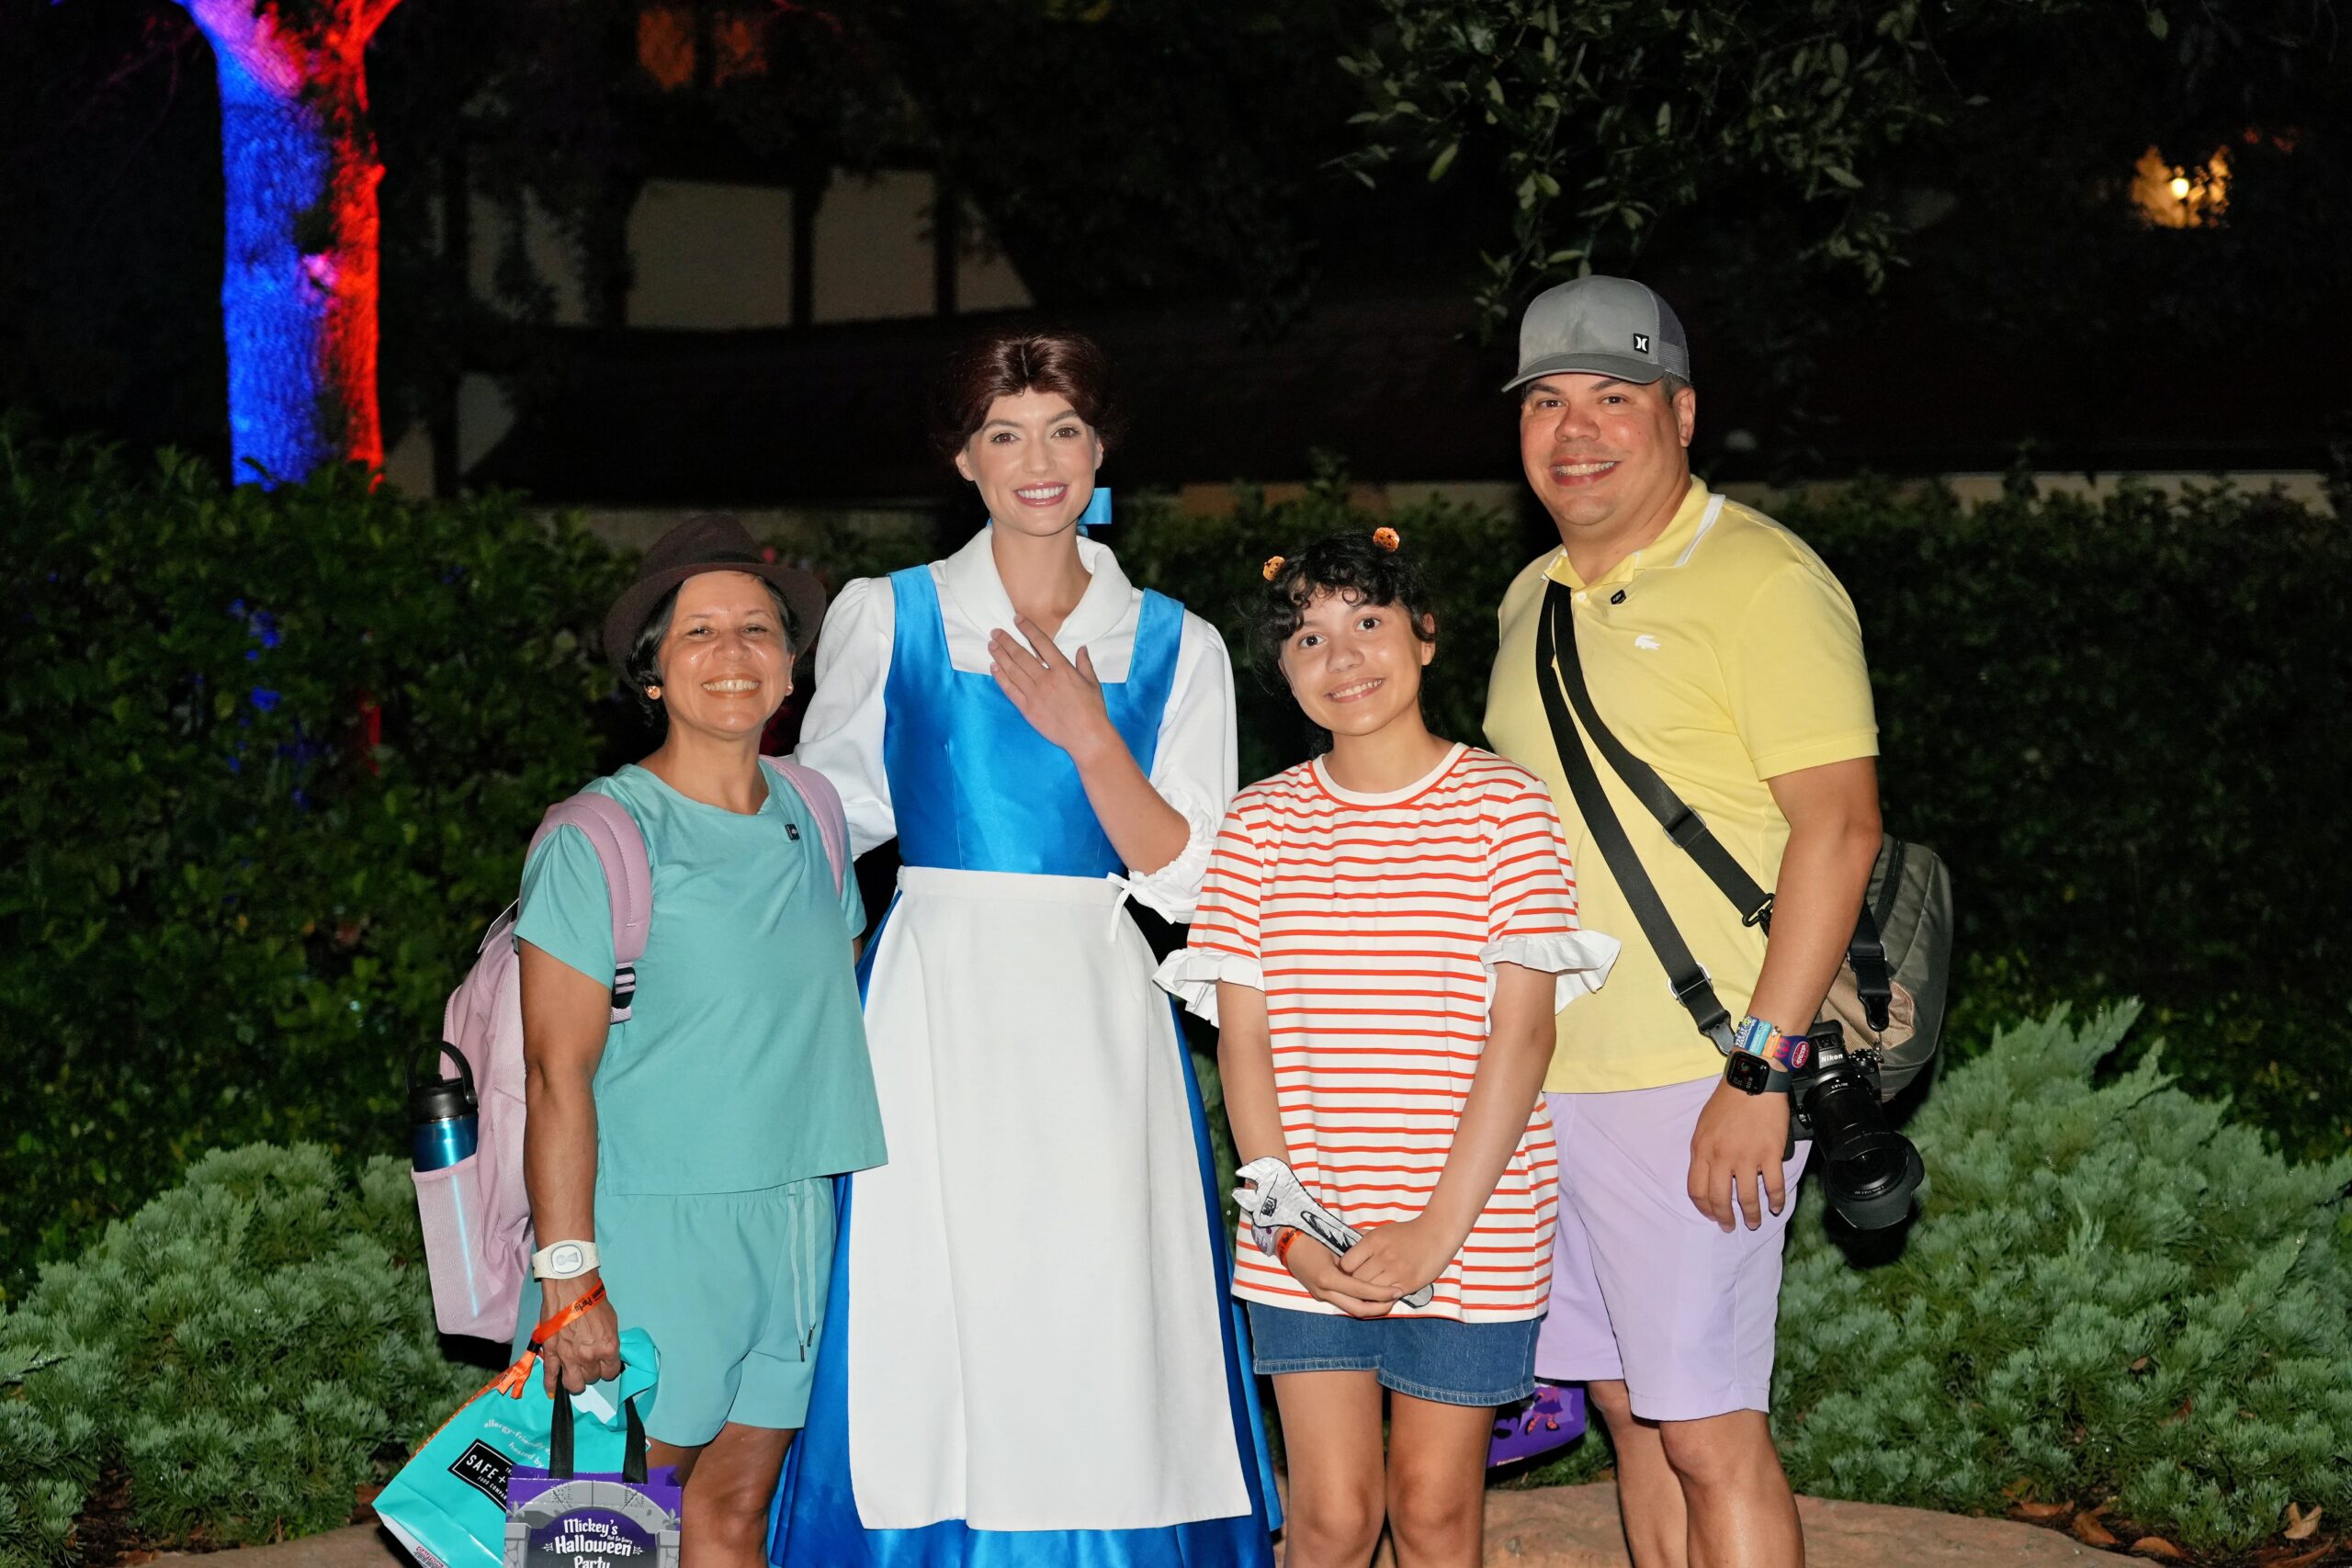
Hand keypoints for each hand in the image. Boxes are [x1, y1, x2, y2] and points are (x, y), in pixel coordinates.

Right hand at [537, 1272, 621, 1395]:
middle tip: (589, 1363)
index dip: (608, 1368)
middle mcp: (589, 1356)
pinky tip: (552, 1391)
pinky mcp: (552, 1354)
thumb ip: (608, 1341)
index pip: (611, 1372)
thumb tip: (606, 1351)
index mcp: (608, 1347)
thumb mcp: (611, 1322)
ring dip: (576, 1381)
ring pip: (574, 1384)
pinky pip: (551, 1376)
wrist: (571, 1288)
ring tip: (576, 1375)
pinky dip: (551, 1386)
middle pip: (593, 1378)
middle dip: (592, 1372)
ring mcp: (569, 1357)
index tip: (605, 1364)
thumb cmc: (594, 1300)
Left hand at [988, 616, 1115, 759]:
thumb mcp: (1092, 683)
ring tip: (991, 645)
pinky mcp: (1028, 709)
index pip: (1042, 643)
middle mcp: (1046, 679)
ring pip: (1013, 670)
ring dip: (1000, 656)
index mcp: (1063, 670)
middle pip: (1022, 655)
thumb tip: (1082, 648)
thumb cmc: (1093, 710)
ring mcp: (1035, 694)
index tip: (1017, 619)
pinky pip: (1010, 690)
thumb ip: (1084, 664)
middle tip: (995, 632)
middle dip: (1007, 641)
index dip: (1028, 629)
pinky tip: (994, 668)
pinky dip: (1001, 678)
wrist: (1086, 736)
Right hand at [1284, 1235, 1403, 1318]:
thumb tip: (1380, 1254)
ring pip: (1351, 1310)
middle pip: (1358, 1309)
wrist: (1287, 1240)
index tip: (1398, 1290)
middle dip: (1380, 1308)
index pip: (1361, 1290)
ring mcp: (1320, 1295)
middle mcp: (1324, 1291)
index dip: (1382, 1293)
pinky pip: (1344, 1304)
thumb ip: (1356, 1252)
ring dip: (1371, 1308)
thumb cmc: (1313, 1235)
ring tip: (1388, 1301)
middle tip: (1396, 1299)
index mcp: (1328, 1277)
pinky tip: (1372, 1298)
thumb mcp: (1336, 1241)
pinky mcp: (1319, 1295)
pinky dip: (1360, 1303)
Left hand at [1337, 1216, 1459, 1298]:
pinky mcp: (1408, 1284)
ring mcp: (1395, 1271)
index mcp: (1373, 1242)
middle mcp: (1382, 1257)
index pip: (1346, 1264)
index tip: (1348, 1272)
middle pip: (1357, 1280)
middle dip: (1354, 1284)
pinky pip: (1387, 1297)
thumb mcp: (1381, 1231)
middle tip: (1355, 1285)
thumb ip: (1362, 1240)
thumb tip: (1343, 1247)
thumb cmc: (1407, 1233)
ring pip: (1370, 1291)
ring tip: (1368, 1292)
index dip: (1345, 1271)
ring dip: (1368, 1293)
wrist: (1436, 1234)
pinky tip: (1383, 1295)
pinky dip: (1382, 1298)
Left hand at [1688, 1078, 1791, 1231]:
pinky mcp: (1770, 1154)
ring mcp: (1746, 1157)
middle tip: (1730, 1227)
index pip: (1696, 1190)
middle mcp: (1721, 1157)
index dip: (1704, 1208)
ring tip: (1754, 1222)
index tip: (1711, 1215)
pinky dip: (1776, 1201)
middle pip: (1719, 1199)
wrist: (1753, 1081)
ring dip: (1752, 1215)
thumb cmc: (1727, 1101)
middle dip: (1724, 1219)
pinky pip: (1773, 1186)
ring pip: (1747, 1198)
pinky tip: (1776, 1207)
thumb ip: (1704, 1151)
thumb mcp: (1703, 1125)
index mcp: (1701, 1150)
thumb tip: (1708, 1175)